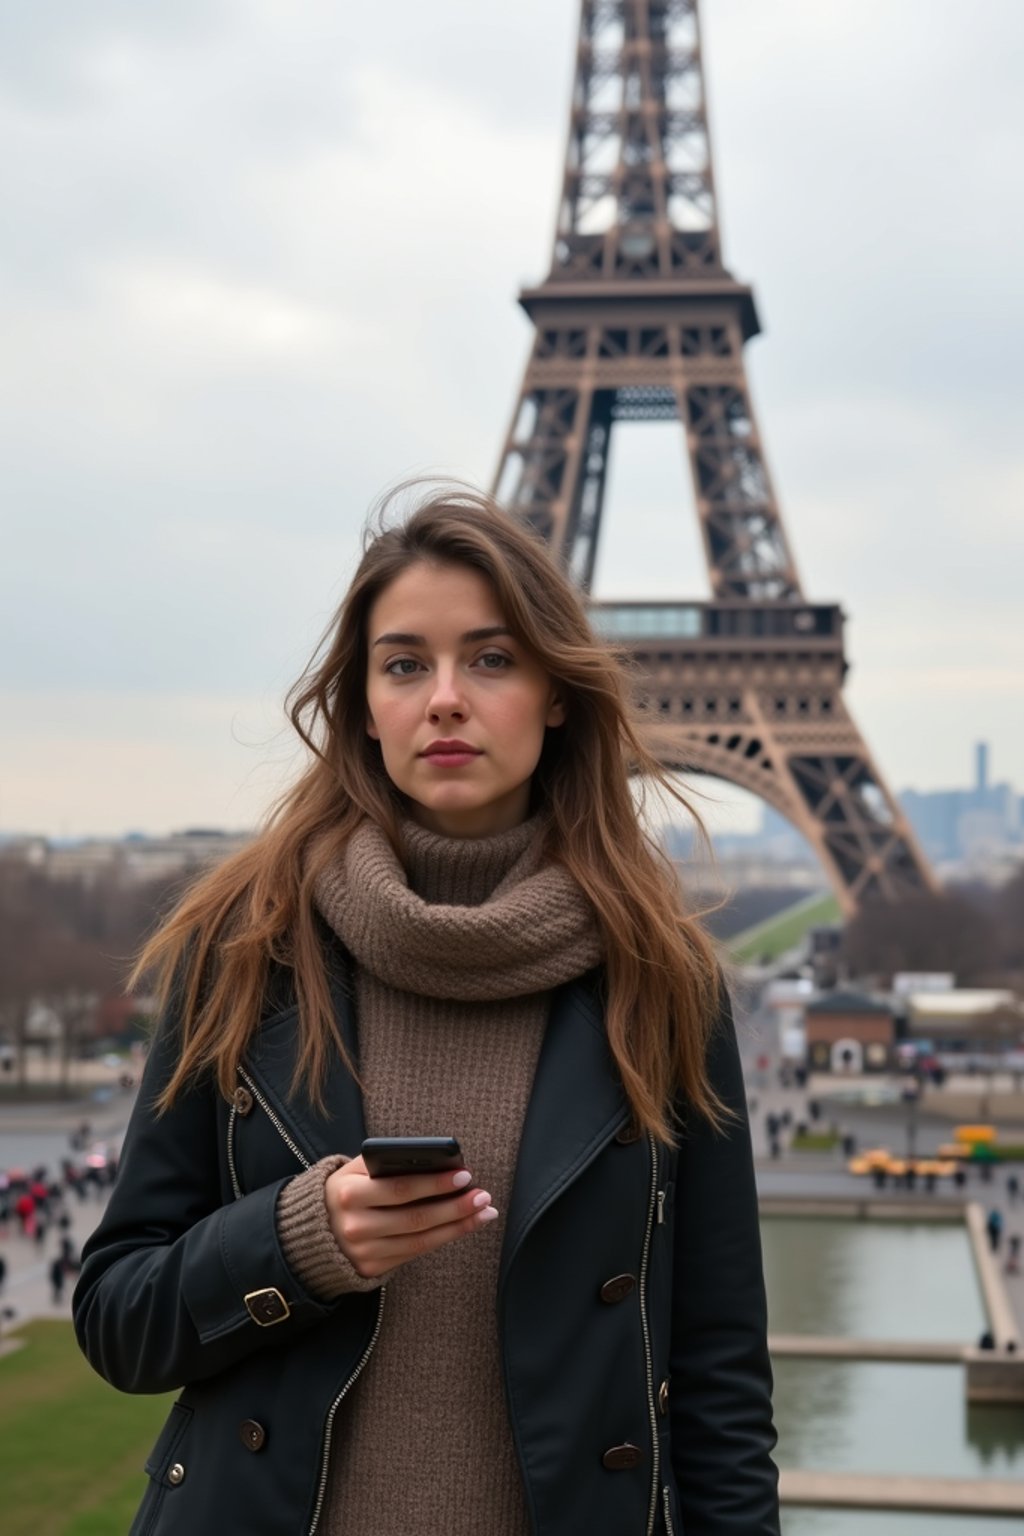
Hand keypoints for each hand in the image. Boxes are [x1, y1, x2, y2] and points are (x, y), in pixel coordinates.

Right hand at [324, 1158, 497, 1277]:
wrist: (310, 1233)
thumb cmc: (343, 1191)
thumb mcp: (352, 1171)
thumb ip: (384, 1163)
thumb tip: (432, 1161)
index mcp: (349, 1194)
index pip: (399, 1189)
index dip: (434, 1183)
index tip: (464, 1175)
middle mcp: (356, 1226)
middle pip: (415, 1218)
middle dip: (455, 1207)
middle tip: (483, 1196)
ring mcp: (365, 1251)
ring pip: (420, 1240)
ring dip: (457, 1226)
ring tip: (483, 1212)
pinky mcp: (373, 1269)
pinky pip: (415, 1253)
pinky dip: (443, 1239)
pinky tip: (463, 1227)